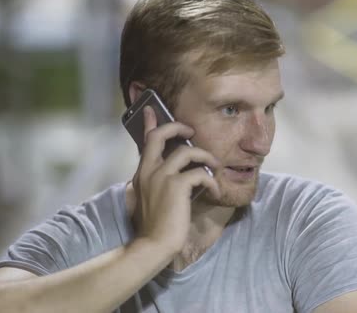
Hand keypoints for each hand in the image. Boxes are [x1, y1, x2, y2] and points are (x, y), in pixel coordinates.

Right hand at [131, 106, 220, 253]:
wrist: (153, 245)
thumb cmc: (154, 227)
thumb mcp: (149, 200)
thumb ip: (155, 184)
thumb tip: (176, 175)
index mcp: (142, 173)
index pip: (145, 142)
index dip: (150, 123)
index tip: (151, 109)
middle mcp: (149, 171)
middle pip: (161, 135)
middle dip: (178, 127)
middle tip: (190, 131)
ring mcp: (161, 177)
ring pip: (188, 152)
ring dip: (206, 157)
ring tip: (215, 167)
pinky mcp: (177, 186)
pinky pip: (200, 173)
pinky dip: (211, 180)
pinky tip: (215, 190)